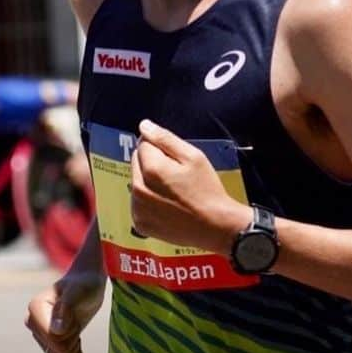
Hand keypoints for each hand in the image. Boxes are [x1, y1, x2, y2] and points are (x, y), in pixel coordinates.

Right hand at [24, 269, 105, 352]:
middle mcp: (32, 323)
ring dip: (73, 346)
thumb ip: (67, 308)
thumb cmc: (84, 285)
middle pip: (57, 350)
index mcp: (35, 308)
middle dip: (72, 337)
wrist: (88, 286)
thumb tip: (57, 331)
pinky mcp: (49, 346)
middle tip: (75, 319)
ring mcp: (40, 336)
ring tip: (74, 326)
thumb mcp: (78, 292)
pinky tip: (76, 337)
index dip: (70, 329)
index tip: (73, 312)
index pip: (53, 337)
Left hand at [129, 119, 247, 253]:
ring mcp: (137, 209)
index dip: (159, 147)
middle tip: (176, 174)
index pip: (143, 144)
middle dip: (152, 163)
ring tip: (173, 191)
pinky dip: (148, 200)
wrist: (215, 226)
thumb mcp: (193, 156)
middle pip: (137, 163)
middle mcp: (138, 189)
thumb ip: (165, 139)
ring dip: (148, 181)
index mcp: (151, 170)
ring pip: (136, 182)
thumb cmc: (207, 189)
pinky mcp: (140, 223)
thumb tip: (144, 126)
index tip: (175, 159)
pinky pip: (138, 202)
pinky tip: (167, 204)